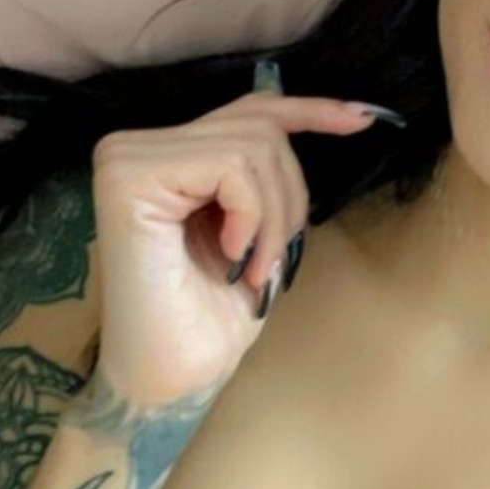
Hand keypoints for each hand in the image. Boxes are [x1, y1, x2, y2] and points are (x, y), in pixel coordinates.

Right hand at [90, 87, 380, 407]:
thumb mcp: (256, 232)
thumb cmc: (209, 320)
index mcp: (161, 154)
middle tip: (271, 264)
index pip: (249, 110)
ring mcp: (126, 157)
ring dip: (274, 218)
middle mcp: (133, 145)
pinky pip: (232, 165)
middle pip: (260, 127)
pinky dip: (252, 217)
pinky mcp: (128, 177)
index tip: (364, 120)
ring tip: (252, 269)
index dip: (309, 111)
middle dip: (289, 199)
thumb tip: (341, 114)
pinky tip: (230, 258)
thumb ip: (266, 174)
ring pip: (254, 144)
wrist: (171, 378)